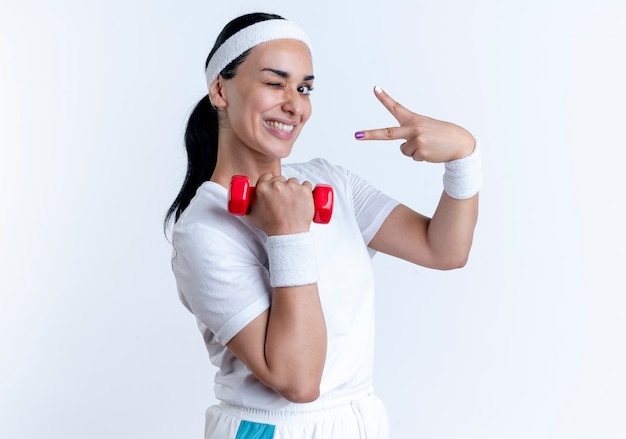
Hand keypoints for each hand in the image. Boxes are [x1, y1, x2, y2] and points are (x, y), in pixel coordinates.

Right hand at [246, 174, 314, 235]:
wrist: (287, 234)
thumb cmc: (270, 226)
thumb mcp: (251, 214)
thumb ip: (248, 202)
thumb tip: (247, 196)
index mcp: (263, 187)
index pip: (266, 176)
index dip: (269, 182)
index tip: (273, 190)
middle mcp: (277, 184)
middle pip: (280, 178)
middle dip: (281, 186)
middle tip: (282, 199)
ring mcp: (292, 187)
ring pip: (293, 181)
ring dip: (293, 188)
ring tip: (292, 202)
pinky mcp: (305, 190)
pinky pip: (306, 184)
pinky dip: (305, 191)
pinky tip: (302, 199)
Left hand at [355, 86, 474, 161]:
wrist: (460, 144)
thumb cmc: (442, 135)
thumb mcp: (425, 128)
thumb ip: (410, 133)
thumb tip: (403, 148)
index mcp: (413, 119)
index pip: (396, 107)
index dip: (385, 98)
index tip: (375, 89)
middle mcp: (413, 128)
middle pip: (387, 133)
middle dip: (370, 135)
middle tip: (356, 136)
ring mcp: (416, 140)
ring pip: (404, 151)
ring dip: (415, 151)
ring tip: (428, 145)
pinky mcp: (420, 152)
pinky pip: (413, 157)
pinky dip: (420, 157)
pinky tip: (431, 151)